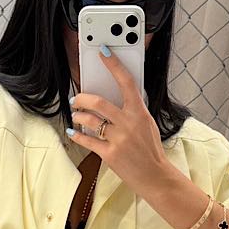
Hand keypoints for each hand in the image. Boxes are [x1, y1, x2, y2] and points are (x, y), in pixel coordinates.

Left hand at [69, 48, 169, 196]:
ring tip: (76, 115)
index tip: (103, 52)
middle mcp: (129, 123)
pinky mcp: (110, 154)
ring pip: (89, 120)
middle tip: (76, 99)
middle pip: (98, 102)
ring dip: (78, 116)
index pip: (126, 81)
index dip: (114, 64)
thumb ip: (133, 110)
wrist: (155, 176)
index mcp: (140, 112)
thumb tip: (114, 96)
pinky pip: (87, 140)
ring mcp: (119, 139)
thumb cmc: (150, 149)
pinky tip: (73, 132)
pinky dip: (77, 135)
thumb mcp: (147, 124)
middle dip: (82, 98)